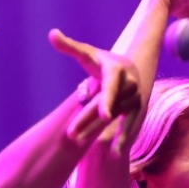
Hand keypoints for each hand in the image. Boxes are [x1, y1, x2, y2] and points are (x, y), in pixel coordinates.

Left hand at [49, 29, 142, 152]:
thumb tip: (52, 34)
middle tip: (71, 134)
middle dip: (89, 120)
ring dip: (95, 130)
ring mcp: (134, 98)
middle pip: (106, 106)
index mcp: (116, 69)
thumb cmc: (102, 62)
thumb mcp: (86, 53)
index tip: (104, 115)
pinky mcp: (136, 110)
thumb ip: (69, 46)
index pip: (110, 87)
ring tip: (78, 141)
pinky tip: (114, 153)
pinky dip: (123, 139)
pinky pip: (129, 125)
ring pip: (112, 118)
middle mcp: (129, 84)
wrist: (129, 69)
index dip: (107, 101)